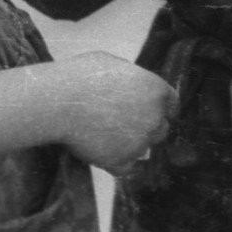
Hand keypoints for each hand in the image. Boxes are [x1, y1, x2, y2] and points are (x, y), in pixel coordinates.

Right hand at [54, 52, 177, 173]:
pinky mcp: (122, 161)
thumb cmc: (81, 77)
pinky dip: (117, 163)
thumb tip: (131, 86)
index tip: (151, 113)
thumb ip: (130, 78)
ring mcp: (140, 142)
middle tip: (123, 126)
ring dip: (131, 146)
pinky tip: (104, 155)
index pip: (172, 105)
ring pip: (144, 149)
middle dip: (146, 128)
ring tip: (107, 138)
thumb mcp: (112, 64)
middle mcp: (155, 118)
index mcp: (156, 91)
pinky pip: (127, 167)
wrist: (59, 102)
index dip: (161, 109)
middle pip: (160, 129)